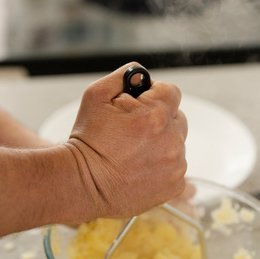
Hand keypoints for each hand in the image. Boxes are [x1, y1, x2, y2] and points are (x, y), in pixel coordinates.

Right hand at [64, 62, 187, 220]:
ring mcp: (175, 165)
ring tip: (133, 151)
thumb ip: (123, 76)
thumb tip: (140, 73)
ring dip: (161, 142)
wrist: (82, 183)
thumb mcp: (95, 95)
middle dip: (159, 118)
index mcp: (155, 115)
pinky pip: (176, 166)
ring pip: (177, 142)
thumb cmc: (87, 141)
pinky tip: (139, 166)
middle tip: (133, 130)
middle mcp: (171, 140)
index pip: (171, 91)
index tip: (139, 105)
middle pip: (177, 117)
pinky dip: (162, 165)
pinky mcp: (174, 185)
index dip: (153, 95)